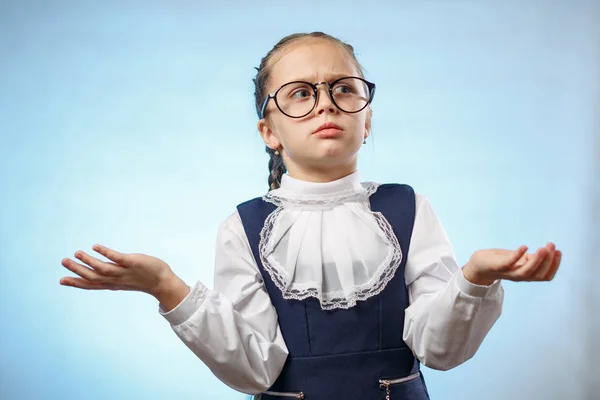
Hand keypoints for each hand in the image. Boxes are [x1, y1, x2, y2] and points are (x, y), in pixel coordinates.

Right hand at [60, 244, 180, 298]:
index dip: (76, 283)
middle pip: (93, 277)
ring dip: (88, 261)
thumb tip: (101, 270)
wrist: (163, 282)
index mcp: (113, 283)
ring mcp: (124, 272)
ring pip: (103, 269)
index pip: (92, 285)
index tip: (61, 280)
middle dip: (77, 270)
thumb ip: (112, 274)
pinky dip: (106, 253)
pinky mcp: (133, 263)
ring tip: (76, 253)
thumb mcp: (124, 279)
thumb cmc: (144, 279)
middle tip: (63, 261)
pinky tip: (95, 247)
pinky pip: (118, 258)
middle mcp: (116, 279)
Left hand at [463, 242, 561, 285]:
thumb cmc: (500, 261)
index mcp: (526, 275)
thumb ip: (531, 259)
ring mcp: (508, 272)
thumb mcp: (518, 260)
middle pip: (538, 274)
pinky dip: (518, 256)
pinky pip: (509, 263)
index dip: (554, 266)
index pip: (545, 276)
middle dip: (548, 261)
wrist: (478, 264)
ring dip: (537, 260)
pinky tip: (525, 246)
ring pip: (526, 272)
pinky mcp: (497, 266)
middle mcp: (519, 276)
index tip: (559, 251)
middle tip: (552, 246)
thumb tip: (546, 253)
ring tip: (543, 248)